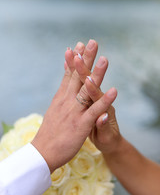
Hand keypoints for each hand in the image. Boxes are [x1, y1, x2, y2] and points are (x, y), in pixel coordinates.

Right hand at [31, 40, 115, 172]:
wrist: (43, 152)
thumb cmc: (50, 131)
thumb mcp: (55, 108)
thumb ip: (62, 94)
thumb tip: (65, 82)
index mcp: (61, 97)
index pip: (69, 74)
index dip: (75, 59)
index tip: (80, 45)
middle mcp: (67, 101)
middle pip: (77, 76)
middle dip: (85, 59)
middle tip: (92, 42)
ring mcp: (74, 112)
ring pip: (87, 90)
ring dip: (96, 74)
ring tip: (104, 59)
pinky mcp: (81, 125)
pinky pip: (94, 110)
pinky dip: (104, 100)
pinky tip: (114, 91)